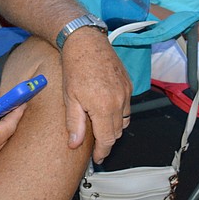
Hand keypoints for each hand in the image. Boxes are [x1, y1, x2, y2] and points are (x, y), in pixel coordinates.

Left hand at [60, 28, 131, 163]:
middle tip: (95, 143)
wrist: (86, 42)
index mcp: (104, 107)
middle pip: (117, 132)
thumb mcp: (70, 97)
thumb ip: (75, 123)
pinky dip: (119, 112)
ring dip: (114, 126)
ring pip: (124, 120)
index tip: (98, 158)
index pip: (108, 139)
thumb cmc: (75, 67)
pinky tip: (106, 108)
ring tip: (100, 126)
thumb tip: (75, 144)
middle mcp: (119, 101)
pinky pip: (127, 105)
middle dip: (107, 140)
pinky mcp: (128, 83)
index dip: (103, 152)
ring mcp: (126, 92)